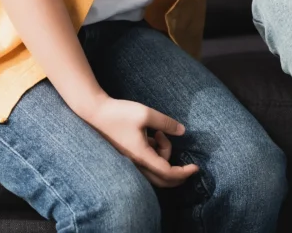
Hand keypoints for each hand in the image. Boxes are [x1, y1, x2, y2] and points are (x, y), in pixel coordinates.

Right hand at [82, 97, 198, 187]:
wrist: (94, 112)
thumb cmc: (119, 112)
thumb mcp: (145, 113)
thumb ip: (166, 123)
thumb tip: (182, 131)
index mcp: (142, 155)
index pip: (167, 173)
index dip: (184, 173)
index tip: (196, 167)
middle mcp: (136, 163)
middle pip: (162, 180)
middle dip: (178, 175)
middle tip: (190, 165)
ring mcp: (130, 161)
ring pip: (155, 170)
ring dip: (164, 156)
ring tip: (159, 133)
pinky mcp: (127, 156)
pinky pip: (147, 163)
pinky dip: (155, 153)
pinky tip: (152, 136)